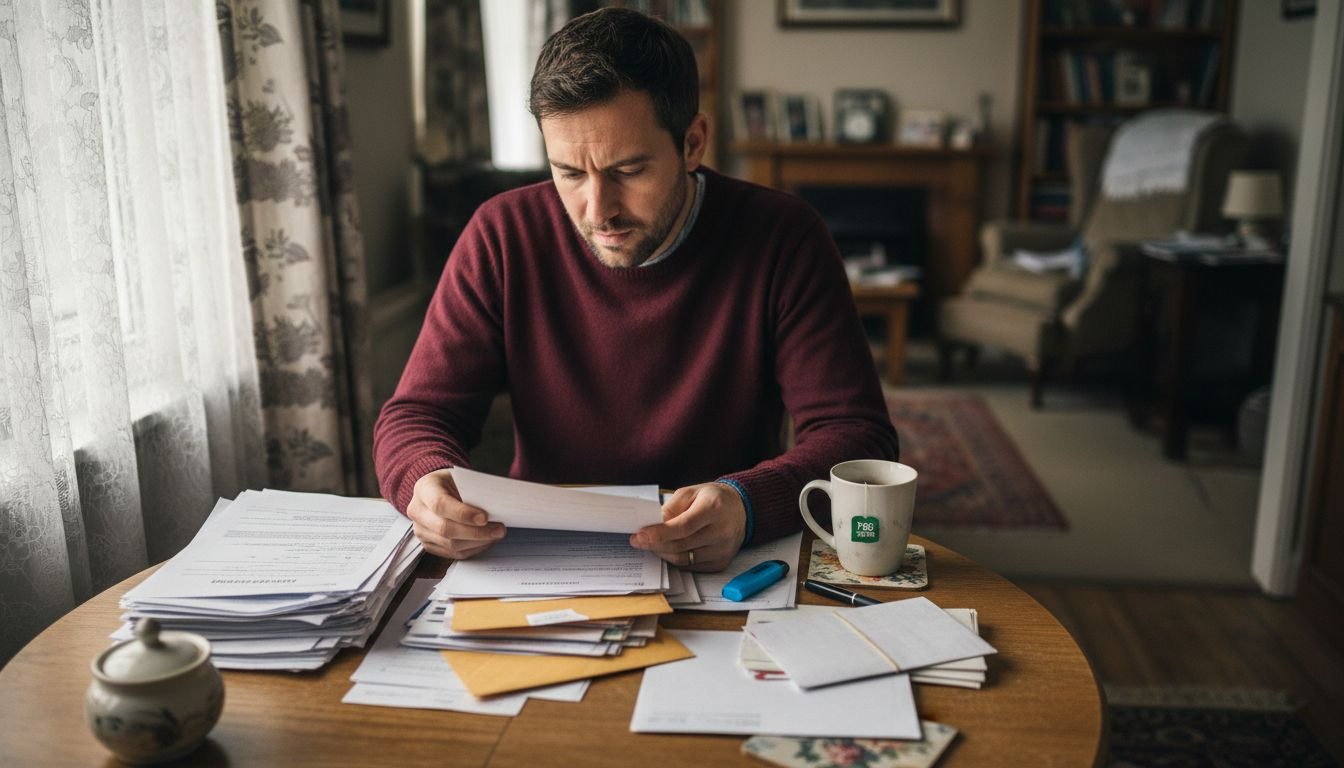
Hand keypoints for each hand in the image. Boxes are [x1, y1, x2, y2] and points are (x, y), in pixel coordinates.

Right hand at [406, 468, 505, 559]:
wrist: (439, 490)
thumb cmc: (453, 483)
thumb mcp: (462, 478)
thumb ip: (473, 491)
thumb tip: (496, 508)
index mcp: (424, 489)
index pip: (440, 505)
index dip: (463, 514)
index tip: (485, 518)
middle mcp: (417, 511)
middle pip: (445, 529)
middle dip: (476, 532)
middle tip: (499, 529)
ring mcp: (420, 530)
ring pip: (450, 544)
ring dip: (478, 542)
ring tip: (496, 535)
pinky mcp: (428, 544)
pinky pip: (452, 553)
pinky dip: (473, 549)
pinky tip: (486, 541)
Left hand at [629, 482, 745, 571]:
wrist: (739, 510)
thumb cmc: (713, 499)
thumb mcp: (691, 492)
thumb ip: (670, 508)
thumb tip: (652, 526)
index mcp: (714, 508)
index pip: (684, 527)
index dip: (659, 534)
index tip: (640, 536)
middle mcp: (722, 531)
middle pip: (681, 545)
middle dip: (655, 544)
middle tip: (639, 540)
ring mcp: (723, 550)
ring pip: (684, 559)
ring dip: (664, 552)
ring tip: (653, 543)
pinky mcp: (721, 562)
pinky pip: (692, 566)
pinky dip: (677, 559)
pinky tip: (670, 549)